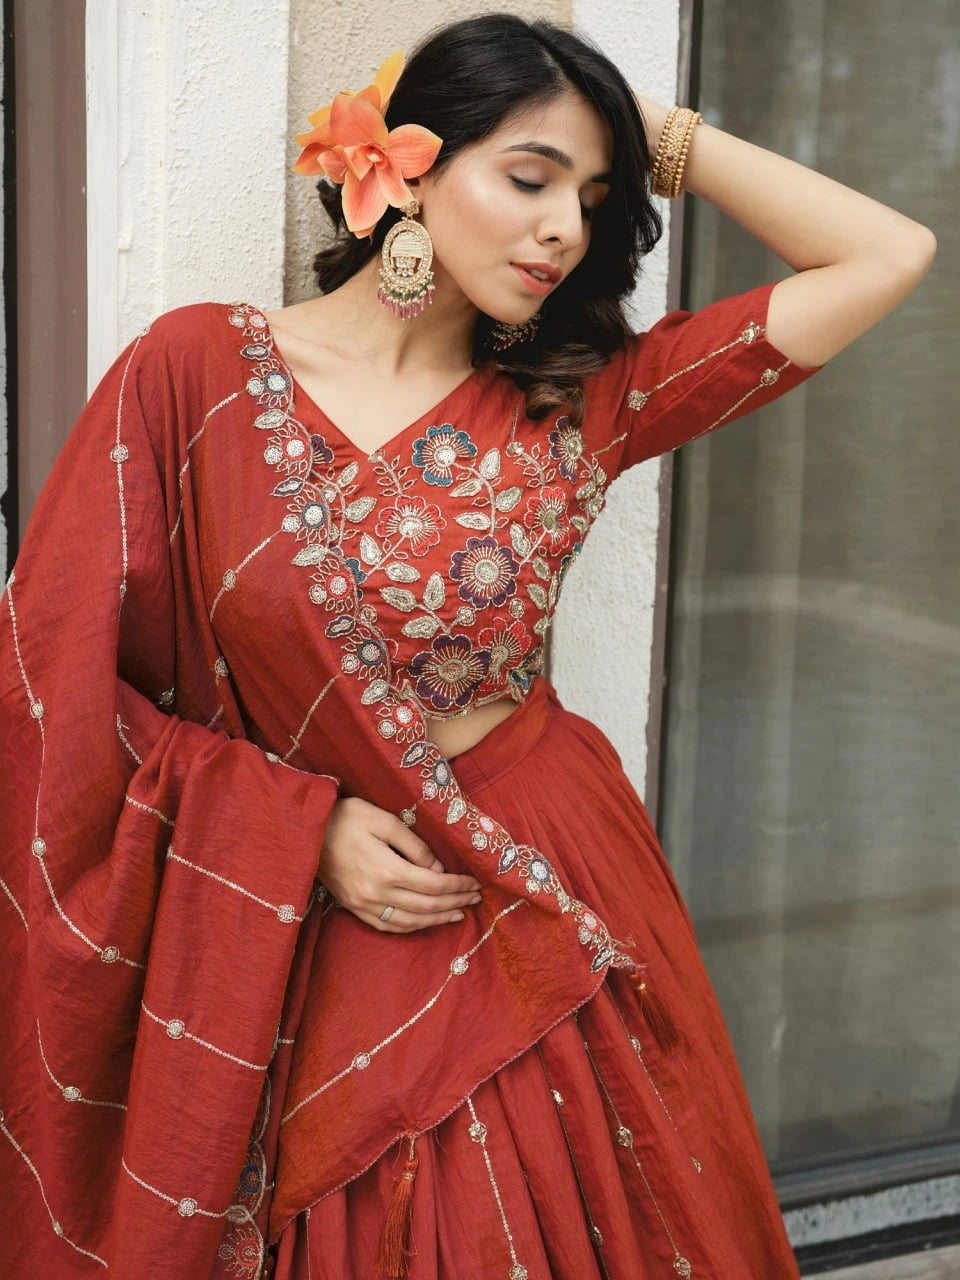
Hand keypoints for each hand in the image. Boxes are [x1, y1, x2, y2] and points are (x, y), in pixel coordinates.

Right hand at [318, 796, 483, 932]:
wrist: (307, 831)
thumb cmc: (347, 818)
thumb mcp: (384, 820)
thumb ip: (414, 845)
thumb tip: (437, 868)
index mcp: (387, 870)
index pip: (433, 884)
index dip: (458, 886)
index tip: (474, 882)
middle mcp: (376, 894)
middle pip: (426, 906)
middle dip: (455, 902)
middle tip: (475, 898)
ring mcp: (363, 905)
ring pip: (410, 921)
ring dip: (438, 919)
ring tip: (458, 913)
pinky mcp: (353, 908)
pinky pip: (388, 925)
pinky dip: (411, 926)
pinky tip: (425, 921)